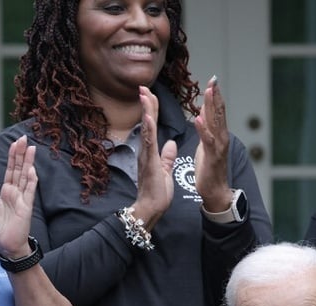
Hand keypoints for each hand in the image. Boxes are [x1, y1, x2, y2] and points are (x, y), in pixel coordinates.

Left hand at [0, 135, 37, 258]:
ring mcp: (22, 199)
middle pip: (19, 169)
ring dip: (28, 163)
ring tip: (30, 148)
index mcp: (6, 192)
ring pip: (25, 177)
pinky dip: (31, 181)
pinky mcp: (26, 208)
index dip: (12, 156)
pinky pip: (28, 192)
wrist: (7, 246)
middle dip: (21, 154)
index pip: (10, 170)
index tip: (13, 142)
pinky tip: (32, 170)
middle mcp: (16, 193)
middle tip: (23, 138)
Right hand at [132, 85, 176, 230]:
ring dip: (146, 111)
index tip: (150, 94)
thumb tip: (172, 144)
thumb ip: (167, 157)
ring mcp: (146, 156)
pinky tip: (149, 117)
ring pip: (147, 129)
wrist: (150, 208)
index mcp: (151, 152)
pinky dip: (149, 129)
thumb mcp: (165, 171)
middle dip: (146, 104)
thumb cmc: (156, 193)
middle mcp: (146, 151)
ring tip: (144, 94)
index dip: (152, 109)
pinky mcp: (150, 163)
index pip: (152, 126)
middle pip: (147, 122)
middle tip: (142, 86)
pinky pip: (149, 143)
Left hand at [193, 75, 231, 211]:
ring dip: (212, 106)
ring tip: (209, 91)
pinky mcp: (212, 156)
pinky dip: (203, 128)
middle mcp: (222, 137)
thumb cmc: (209, 168)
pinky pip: (207, 140)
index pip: (217, 111)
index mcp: (218, 134)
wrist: (214, 190)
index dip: (215, 95)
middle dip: (216, 95)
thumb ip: (207, 126)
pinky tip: (199, 118)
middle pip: (219, 112)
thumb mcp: (206, 143)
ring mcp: (218, 146)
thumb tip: (205, 110)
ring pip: (215, 122)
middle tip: (214, 79)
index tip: (212, 80)